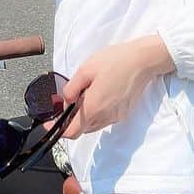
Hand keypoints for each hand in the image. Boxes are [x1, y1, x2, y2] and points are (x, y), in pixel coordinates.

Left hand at [60, 35, 174, 138]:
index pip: (72, 132)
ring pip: (93, 125)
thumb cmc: (116, 61)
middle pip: (82, 129)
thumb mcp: (85, 70)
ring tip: (86, 93)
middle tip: (69, 101)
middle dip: (72, 119)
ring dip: (85, 116)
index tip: (50, 123)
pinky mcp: (124, 113)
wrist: (143, 61)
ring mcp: (116, 117)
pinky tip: (99, 94)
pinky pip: (105, 119)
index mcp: (93, 107)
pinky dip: (97, 112)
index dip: (58, 130)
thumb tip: (66, 100)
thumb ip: (71, 88)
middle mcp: (106, 117)